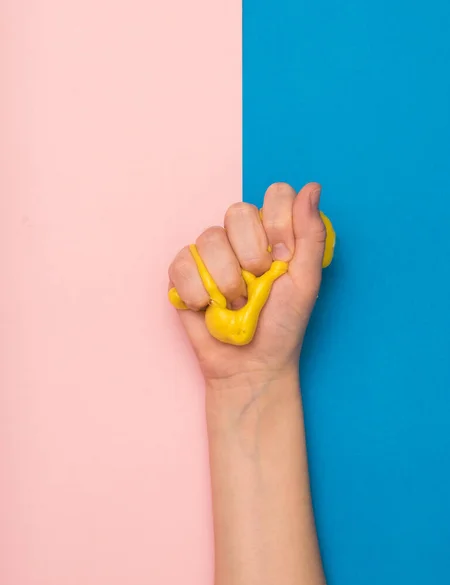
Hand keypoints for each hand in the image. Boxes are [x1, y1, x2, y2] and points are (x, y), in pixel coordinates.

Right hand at [168, 182, 326, 385]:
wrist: (250, 366)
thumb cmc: (281, 326)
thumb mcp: (306, 281)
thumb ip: (310, 233)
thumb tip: (312, 186)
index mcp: (274, 234)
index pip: (275, 195)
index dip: (278, 225)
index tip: (282, 258)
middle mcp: (241, 238)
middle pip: (237, 211)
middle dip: (250, 255)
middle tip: (258, 284)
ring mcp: (210, 254)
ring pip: (209, 238)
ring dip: (226, 281)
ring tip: (235, 305)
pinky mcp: (183, 272)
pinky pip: (182, 263)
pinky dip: (197, 292)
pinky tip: (208, 308)